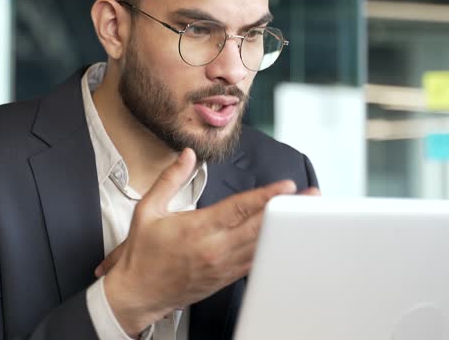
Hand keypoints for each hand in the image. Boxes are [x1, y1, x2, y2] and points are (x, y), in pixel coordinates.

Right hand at [101, 148, 297, 335]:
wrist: (138, 293)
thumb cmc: (142, 253)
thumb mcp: (148, 209)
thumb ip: (170, 179)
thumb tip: (187, 155)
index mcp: (197, 229)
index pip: (239, 208)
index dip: (266, 196)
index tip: (286, 186)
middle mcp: (214, 249)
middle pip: (259, 226)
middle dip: (288, 210)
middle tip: (311, 196)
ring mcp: (223, 265)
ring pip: (262, 245)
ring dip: (286, 228)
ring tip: (307, 214)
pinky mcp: (226, 278)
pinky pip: (256, 262)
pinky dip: (273, 248)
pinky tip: (287, 238)